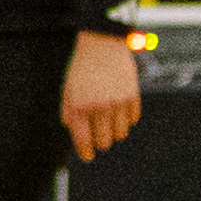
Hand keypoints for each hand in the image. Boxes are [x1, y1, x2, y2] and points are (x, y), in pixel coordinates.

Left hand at [59, 29, 144, 165]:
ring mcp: (118, 102)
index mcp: (79, 105)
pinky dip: (127, 119)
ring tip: (108, 122)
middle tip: (98, 137)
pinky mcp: (133, 96)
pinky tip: (119, 110)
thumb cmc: (81, 67)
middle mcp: (100, 106)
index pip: (84, 139)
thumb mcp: (67, 90)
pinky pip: (133, 119)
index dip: (85, 151)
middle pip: (105, 141)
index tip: (88, 156)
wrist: (101, 44)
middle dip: (100, 141)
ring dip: (114, 131)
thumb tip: (75, 134)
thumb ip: (69, 112)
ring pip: (121, 133)